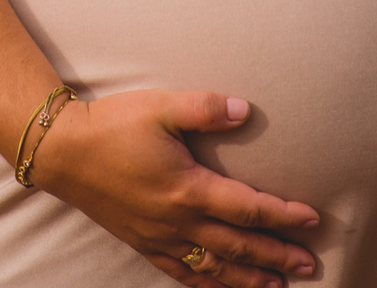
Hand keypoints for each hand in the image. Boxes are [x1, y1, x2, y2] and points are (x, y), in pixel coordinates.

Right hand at [33, 88, 319, 286]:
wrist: (65, 152)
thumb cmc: (114, 125)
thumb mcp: (162, 107)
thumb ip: (206, 108)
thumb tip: (245, 110)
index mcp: (187, 188)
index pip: (246, 207)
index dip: (282, 215)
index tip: (311, 219)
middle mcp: (177, 221)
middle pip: (237, 245)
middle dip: (276, 256)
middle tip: (310, 265)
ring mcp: (159, 238)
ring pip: (213, 268)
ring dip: (248, 278)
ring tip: (277, 286)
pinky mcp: (143, 243)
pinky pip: (182, 274)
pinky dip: (208, 285)